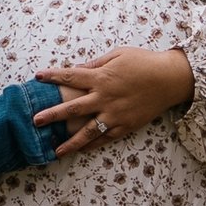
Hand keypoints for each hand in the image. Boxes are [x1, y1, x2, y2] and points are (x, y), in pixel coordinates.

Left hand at [34, 44, 196, 155]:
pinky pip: (105, 137)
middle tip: (36, 121)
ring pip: (88, 131)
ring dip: (70, 141)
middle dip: (52, 115)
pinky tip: (81, 150)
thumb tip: (78, 68)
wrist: (169, 79)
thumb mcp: (117, 55)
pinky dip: (92, 145)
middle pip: (72, 108)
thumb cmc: (143, 62)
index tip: (37, 77)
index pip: (71, 76)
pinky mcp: (125, 125)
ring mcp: (115, 114)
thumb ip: (96, 63)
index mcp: (101, 77)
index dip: (53, 76)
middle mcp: (104, 97)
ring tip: (56, 151)